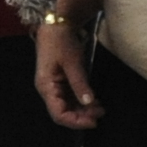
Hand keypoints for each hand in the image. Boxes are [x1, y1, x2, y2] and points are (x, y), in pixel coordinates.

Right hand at [34, 0, 102, 129]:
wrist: (57, 24)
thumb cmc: (61, 42)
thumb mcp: (72, 62)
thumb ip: (79, 84)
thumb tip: (88, 103)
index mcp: (46, 86)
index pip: (58, 113)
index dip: (75, 121)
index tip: (93, 122)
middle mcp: (48, 89)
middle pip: (62, 112)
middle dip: (81, 116)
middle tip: (100, 113)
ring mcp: (53, 86)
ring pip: (67, 106)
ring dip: (83, 110)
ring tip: (100, 108)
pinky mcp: (60, 82)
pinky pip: (70, 98)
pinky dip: (82, 101)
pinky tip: (94, 101)